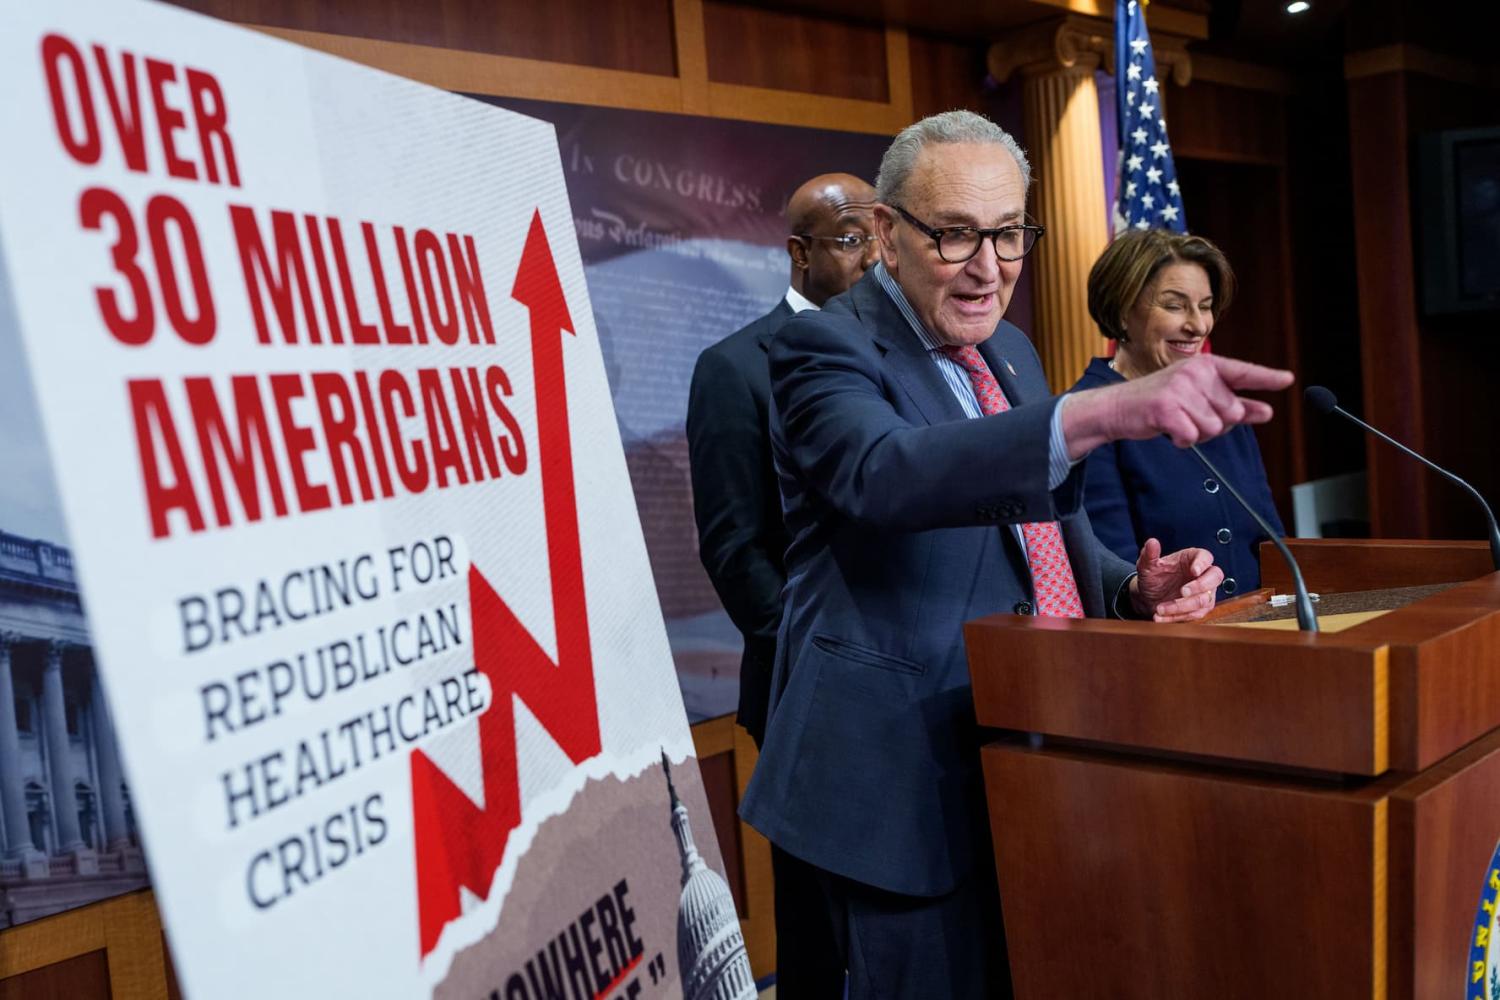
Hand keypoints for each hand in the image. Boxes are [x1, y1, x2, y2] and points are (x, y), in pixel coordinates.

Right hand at [1062, 354, 1294, 457]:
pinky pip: (1193, 436)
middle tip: (1190, 417)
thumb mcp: (1197, 398)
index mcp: (1204, 366)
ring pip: (1214, 428)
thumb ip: (1232, 405)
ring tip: (1177, 422)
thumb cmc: (1158, 403)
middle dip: (1215, 424)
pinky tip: (1168, 430)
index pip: (1243, 372)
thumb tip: (1266, 412)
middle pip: (1232, 413)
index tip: (1288, 380)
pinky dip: (1182, 440)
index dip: (1267, 378)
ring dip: (1197, 434)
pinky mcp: (1167, 408)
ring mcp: (1180, 389)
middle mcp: (1195, 373)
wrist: (1116, 408)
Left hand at [1129, 538, 1222, 621]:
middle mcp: (1203, 575)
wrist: (1149, 597)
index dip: (1203, 563)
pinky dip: (1176, 617)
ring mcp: (1205, 593)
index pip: (1206, 557)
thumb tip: (1151, 542)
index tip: (1194, 570)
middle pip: (1215, 577)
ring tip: (1160, 608)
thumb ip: (1149, 554)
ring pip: (1204, 600)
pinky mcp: (1201, 609)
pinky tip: (1160, 617)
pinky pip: (1194, 615)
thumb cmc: (1153, 577)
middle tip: (1183, 591)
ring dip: (1182, 606)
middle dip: (1200, 586)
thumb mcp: (1147, 566)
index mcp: (1193, 558)